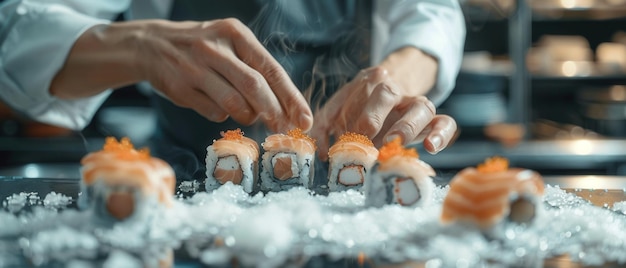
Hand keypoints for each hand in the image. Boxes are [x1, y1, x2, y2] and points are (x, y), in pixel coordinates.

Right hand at [51, 19, 312, 132]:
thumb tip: (285, 108)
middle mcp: (215, 48)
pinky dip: (222, 115)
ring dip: (247, 116)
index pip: (271, 69)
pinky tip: (219, 107)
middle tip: (282, 128)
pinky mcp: (180, 88)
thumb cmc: (203, 49)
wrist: (151, 45)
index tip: (303, 118)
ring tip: (250, 116)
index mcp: (234, 33)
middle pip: (254, 86)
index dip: (291, 97)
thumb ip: (255, 70)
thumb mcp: (230, 44)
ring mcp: (195, 68)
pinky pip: (213, 112)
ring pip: (233, 103)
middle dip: (273, 112)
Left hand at [311, 47, 456, 159]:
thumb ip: (324, 128)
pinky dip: (441, 134)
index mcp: (369, 83)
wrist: (391, 96)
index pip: (361, 90)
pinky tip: (431, 147)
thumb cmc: (358, 109)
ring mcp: (417, 105)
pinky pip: (445, 123)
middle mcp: (395, 91)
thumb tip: (320, 153)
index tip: (347, 132)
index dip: (352, 111)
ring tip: (395, 143)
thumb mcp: (337, 112)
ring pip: (421, 107)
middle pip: (388, 94)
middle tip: (365, 136)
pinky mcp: (434, 120)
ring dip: (407, 126)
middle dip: (374, 115)